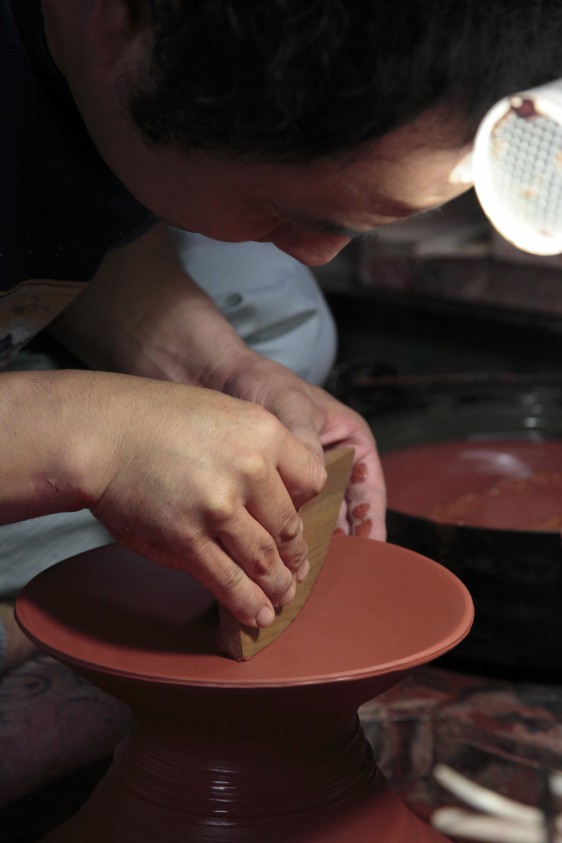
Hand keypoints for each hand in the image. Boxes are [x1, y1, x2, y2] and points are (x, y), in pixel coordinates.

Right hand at [0, 370, 324, 627]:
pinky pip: (227, 580)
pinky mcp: (188, 540)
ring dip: (278, 585)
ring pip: (264, 560)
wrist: (101, 433)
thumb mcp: (222, 414)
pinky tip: (259, 615)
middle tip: (296, 570)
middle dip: (295, 555)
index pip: (312, 480)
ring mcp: (219, 508)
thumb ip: (255, 449)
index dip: (306, 503)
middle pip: (289, 526)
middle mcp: (249, 470)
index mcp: (263, 432)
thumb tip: (275, 496)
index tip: (296, 518)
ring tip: (283, 597)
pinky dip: (247, 602)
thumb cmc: (157, 420)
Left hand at [50, 224, 385, 538]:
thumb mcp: (288, 402)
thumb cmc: (256, 378)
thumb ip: (304, 438)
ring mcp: (297, 480)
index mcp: (348, 440)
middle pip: (343, 511)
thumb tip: (316, 480)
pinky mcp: (269, 492)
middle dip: (337, 541)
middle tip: (327, 566)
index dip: (371, 518)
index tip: (368, 546)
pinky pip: (281, 520)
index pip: (368, 485)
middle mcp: (327, 464)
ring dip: (307, 544)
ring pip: (313, 520)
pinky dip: (278, 537)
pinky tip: (272, 557)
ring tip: (300, 569)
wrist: (211, 377)